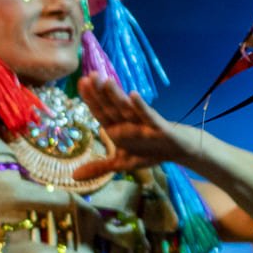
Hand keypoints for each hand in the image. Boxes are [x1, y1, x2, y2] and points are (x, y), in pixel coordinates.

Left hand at [72, 74, 196, 178]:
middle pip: (111, 106)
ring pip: (127, 108)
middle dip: (100, 92)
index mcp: (116, 128)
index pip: (100, 112)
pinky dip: (141, 106)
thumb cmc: (150, 151)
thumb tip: (73, 176)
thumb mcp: (122, 162)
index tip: (81, 83)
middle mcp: (127, 122)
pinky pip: (148, 116)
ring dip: (117, 95)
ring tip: (106, 81)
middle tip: (90, 75)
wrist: (178, 150)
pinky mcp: (158, 127)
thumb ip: (99, 167)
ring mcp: (143, 123)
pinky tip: (133, 95)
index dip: (90, 98)